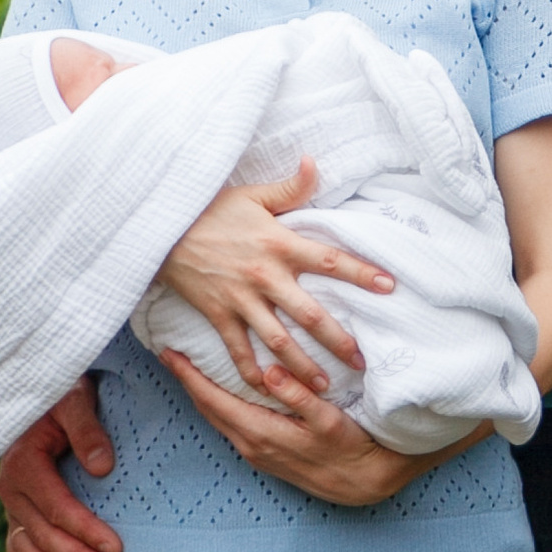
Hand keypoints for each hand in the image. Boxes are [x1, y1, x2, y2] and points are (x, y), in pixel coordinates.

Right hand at [0, 382, 121, 551]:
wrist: (45, 395)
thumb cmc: (65, 395)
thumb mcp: (75, 400)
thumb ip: (87, 429)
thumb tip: (102, 468)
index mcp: (23, 462)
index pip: (57, 507)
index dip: (86, 531)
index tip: (117, 549)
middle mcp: (10, 486)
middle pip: (43, 534)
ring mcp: (11, 502)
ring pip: (26, 548)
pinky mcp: (16, 510)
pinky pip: (15, 549)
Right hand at [158, 159, 393, 402]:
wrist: (162, 227)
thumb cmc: (211, 210)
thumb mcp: (253, 194)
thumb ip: (290, 187)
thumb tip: (316, 163)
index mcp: (279, 244)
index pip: (329, 260)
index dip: (361, 273)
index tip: (388, 287)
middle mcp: (265, 276)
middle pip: (310, 314)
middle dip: (338, 340)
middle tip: (361, 360)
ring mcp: (240, 299)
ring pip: (278, 340)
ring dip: (303, 366)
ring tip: (324, 386)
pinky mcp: (218, 314)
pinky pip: (238, 349)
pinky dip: (252, 372)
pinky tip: (270, 389)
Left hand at [163, 348, 456, 503]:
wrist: (361, 483)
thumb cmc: (347, 447)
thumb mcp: (327, 419)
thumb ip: (297, 395)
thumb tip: (269, 372)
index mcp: (260, 432)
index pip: (213, 399)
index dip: (189, 375)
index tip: (169, 353)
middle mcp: (250, 444)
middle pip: (207, 409)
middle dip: (187, 381)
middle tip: (170, 354)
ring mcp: (255, 452)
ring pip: (217, 418)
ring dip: (201, 393)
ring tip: (189, 369)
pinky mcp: (263, 455)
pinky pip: (229, 425)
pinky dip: (217, 405)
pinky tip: (220, 393)